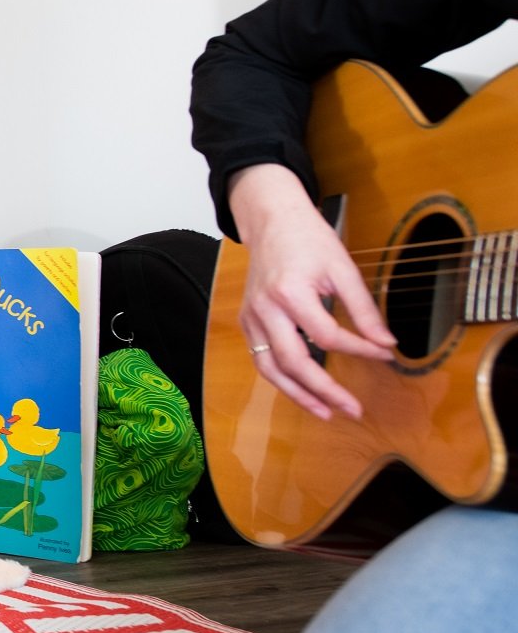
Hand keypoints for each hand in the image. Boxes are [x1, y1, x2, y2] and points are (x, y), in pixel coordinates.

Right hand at [229, 164, 395, 419]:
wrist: (272, 221)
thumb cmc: (308, 240)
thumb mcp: (343, 268)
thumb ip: (364, 309)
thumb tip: (385, 343)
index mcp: (290, 293)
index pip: (327, 337)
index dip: (359, 350)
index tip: (384, 355)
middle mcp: (265, 309)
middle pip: (293, 362)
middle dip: (324, 390)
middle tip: (352, 409)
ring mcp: (251, 317)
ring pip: (270, 368)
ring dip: (298, 394)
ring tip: (325, 412)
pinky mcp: (247, 321)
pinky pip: (262, 358)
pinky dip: (282, 378)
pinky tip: (302, 389)